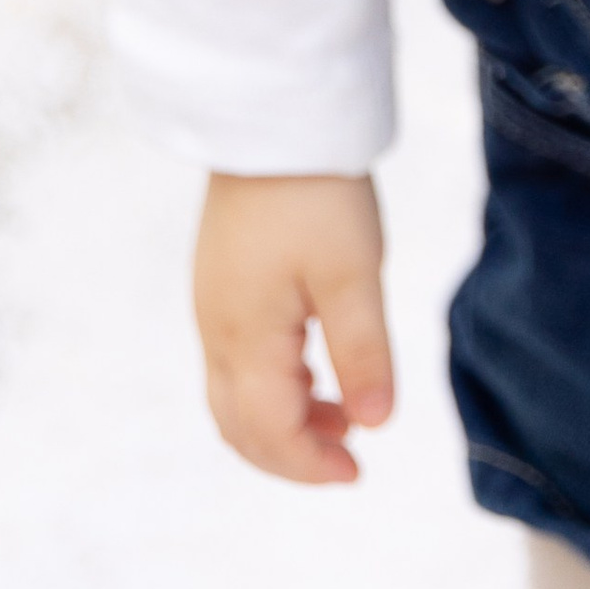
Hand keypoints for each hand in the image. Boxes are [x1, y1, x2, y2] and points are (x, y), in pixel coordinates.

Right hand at [193, 170, 392, 484]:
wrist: (271, 116)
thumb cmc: (316, 192)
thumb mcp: (354, 273)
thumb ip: (362, 353)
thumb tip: (375, 425)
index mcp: (244, 338)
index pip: (268, 431)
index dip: (310, 464)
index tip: (359, 472)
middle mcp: (216, 330)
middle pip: (239, 425)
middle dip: (291, 453)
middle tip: (348, 458)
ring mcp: (213, 304)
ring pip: (234, 395)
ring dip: (282, 420)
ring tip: (341, 416)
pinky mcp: (222, 281)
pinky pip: (236, 359)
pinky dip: (272, 385)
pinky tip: (314, 369)